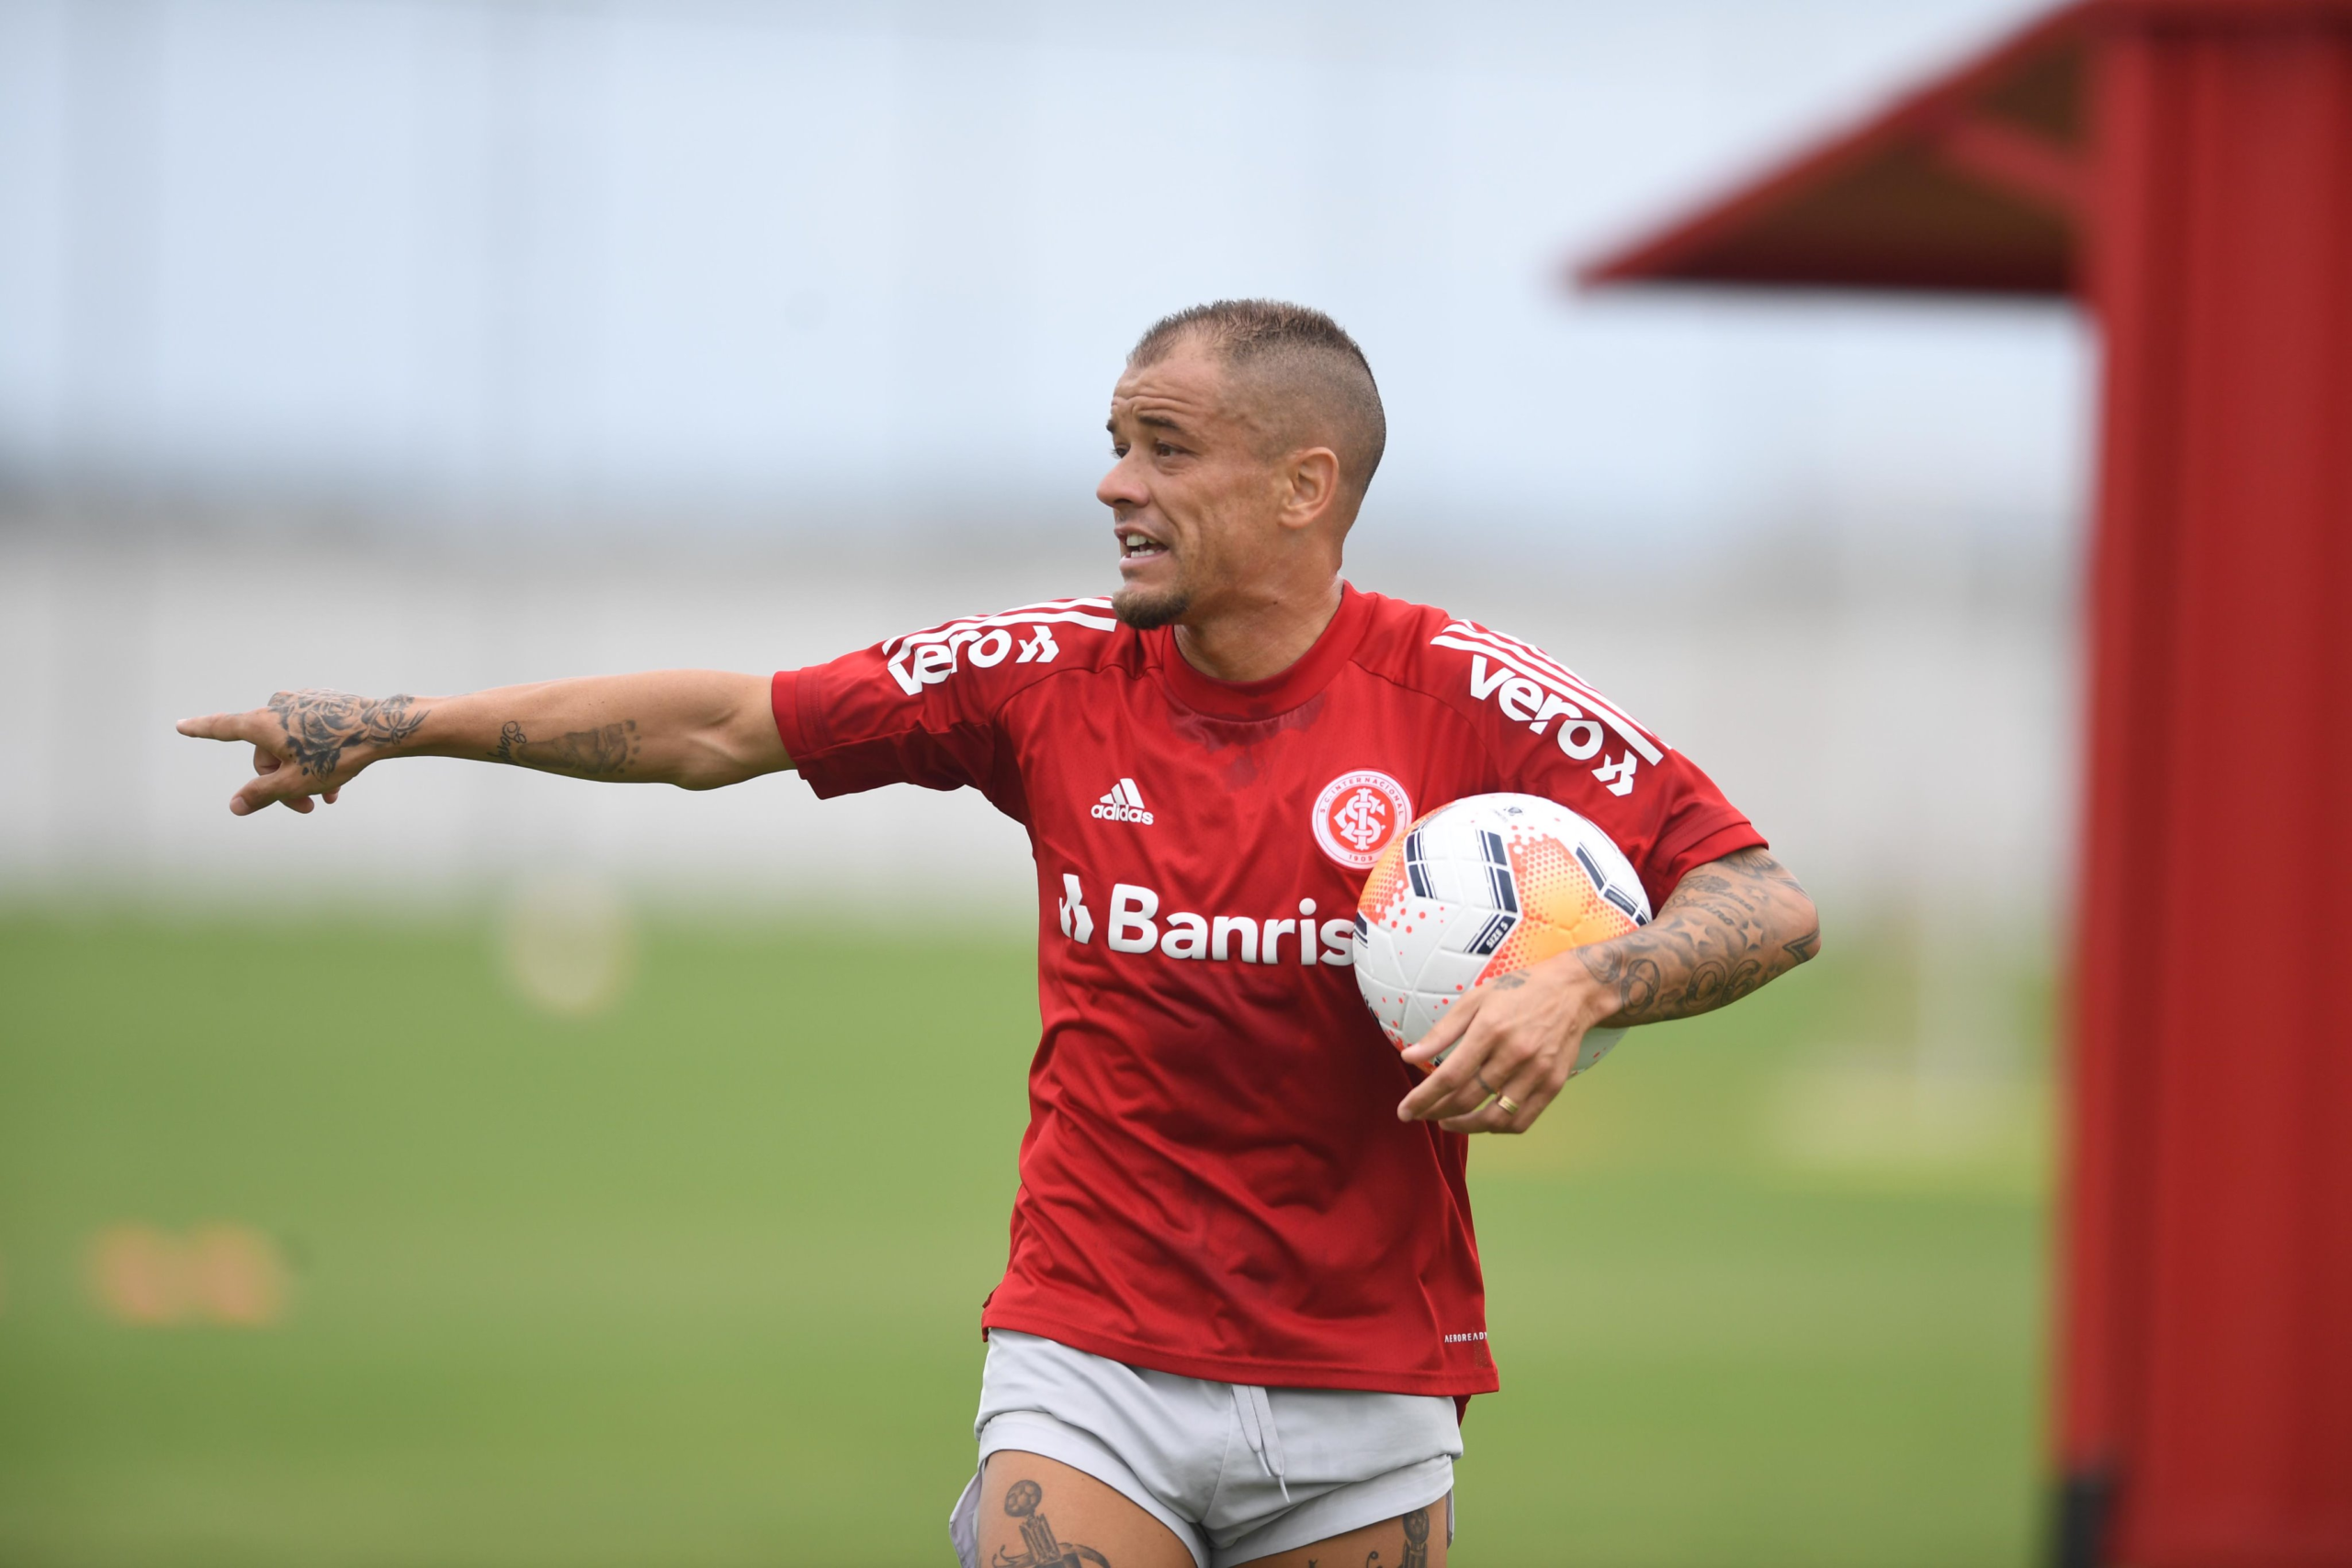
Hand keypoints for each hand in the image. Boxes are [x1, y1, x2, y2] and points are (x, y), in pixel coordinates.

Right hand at [177, 689, 429, 815]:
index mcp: (262, 723)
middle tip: (307, 808)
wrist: (385, 728)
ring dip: (303, 774)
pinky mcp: (324, 703)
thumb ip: (261, 795)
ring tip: (329, 797)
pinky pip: (310, 734)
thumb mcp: (295, 782)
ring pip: (291, 747)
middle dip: (282, 782)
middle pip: (265, 753)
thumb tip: (234, 806)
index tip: (180, 725)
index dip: (199, 730)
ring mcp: (302, 702)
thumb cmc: (338, 754)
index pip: (221, 728)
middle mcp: (277, 706)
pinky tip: (340, 776)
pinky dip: (317, 756)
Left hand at [1395, 953, 1614, 1134]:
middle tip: (1421, 1115)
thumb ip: (1442, 1032)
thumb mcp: (1475, 999)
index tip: (1404, 1111)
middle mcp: (1515, 1054)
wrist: (1573, 991)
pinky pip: (1522, 1121)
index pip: (1449, 1076)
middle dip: (1437, 1113)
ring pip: (1495, 1117)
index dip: (1423, 1099)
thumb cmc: (1518, 991)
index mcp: (1490, 1030)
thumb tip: (1409, 1057)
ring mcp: (1537, 1072)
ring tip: (1448, 1121)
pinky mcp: (1554, 1085)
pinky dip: (1497, 1127)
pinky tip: (1482, 1120)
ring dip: (1466, 1127)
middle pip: (1468, 1099)